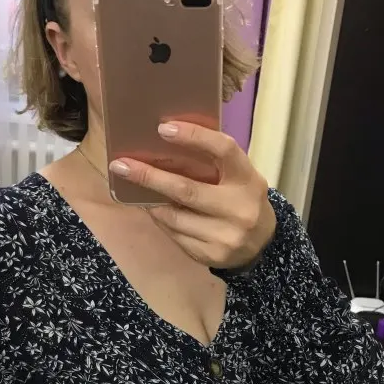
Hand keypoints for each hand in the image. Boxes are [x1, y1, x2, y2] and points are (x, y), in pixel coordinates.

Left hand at [108, 122, 275, 268]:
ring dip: (151, 202)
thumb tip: (164, 145)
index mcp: (248, 180)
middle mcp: (240, 208)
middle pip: (187, 189)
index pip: (223, 150)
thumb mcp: (239, 178)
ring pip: (174, 216)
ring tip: (134, 189)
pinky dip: (161, 220)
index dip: (195, 136)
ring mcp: (226, 235)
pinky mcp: (212, 255)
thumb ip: (213, 165)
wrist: (262, 247)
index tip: (163, 128)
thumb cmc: (242, 201)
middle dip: (150, 177)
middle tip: (121, 165)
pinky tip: (155, 211)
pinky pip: (175, 235)